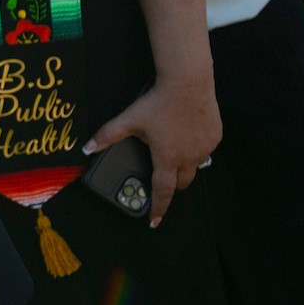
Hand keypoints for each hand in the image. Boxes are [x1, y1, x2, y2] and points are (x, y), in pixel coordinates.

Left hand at [82, 75, 219, 225]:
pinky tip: (186, 134)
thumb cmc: (158, 102)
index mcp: (167, 159)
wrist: (188, 83)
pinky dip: (195, 147)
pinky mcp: (215, 137)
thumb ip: (107, 135)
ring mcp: (204, 149)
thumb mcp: (129, 119)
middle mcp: (188, 158)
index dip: (157, 209)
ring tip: (172, 149)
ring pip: (195, 166)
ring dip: (184, 164)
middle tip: (162, 176)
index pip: (162, 192)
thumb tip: (87, 147)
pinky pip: (205, 150)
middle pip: (181, 183)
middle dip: (171, 184)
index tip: (154, 221)